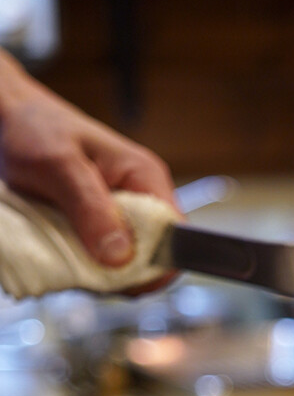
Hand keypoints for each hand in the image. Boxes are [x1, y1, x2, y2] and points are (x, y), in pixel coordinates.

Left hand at [0, 48, 176, 272]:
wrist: (9, 121)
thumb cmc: (36, 128)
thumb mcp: (60, 166)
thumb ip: (91, 208)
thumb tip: (120, 256)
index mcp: (146, 177)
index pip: (174, 236)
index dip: (154, 263)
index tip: (118, 274)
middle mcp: (142, 202)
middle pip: (152, 259)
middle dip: (122, 273)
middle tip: (82, 263)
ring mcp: (122, 219)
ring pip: (128, 267)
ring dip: (100, 273)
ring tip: (68, 253)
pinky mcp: (102, 233)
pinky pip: (105, 265)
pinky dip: (87, 269)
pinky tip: (67, 254)